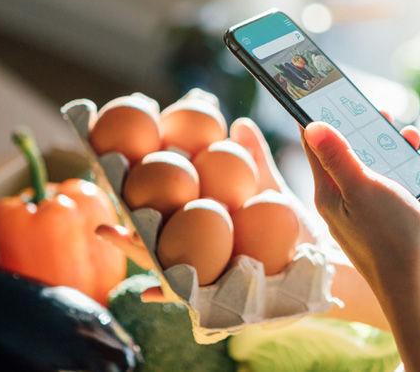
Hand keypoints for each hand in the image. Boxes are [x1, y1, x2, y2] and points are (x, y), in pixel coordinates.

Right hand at [96, 116, 308, 301]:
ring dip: (134, 247)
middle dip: (124, 214)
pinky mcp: (216, 296)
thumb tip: (239, 123)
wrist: (319, 264)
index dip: (139, 178)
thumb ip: (254, 158)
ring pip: (159, 259)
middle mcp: (195, 243)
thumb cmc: (291, 226)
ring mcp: (201, 270)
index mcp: (202, 215)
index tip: (116, 158)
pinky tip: (147, 292)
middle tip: (99, 189)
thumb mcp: (270, 189)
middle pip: (151, 228)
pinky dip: (166, 292)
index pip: (166, 194)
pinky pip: (186, 295)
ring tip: (110, 234)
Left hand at [300, 120, 419, 293]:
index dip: (317, 113)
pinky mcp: (383, 219)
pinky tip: (415, 158)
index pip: (313, 143)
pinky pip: (386, 183)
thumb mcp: (363, 189)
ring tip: (404, 131)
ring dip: (385, 145)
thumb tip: (310, 125)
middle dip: (359, 127)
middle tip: (377, 109)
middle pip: (343, 150)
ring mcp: (362, 209)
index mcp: (327, 191)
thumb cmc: (392, 240)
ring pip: (369, 165)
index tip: (323, 90)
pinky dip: (399, 168)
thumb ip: (338, 157)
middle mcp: (340, 199)